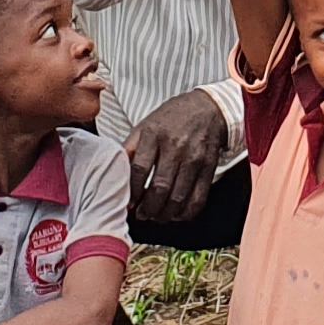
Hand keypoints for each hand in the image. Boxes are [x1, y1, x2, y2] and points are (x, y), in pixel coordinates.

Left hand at [125, 91, 230, 223]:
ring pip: (179, 196)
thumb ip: (129, 148)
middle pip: (160, 187)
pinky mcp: (209, 167)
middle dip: (148, 208)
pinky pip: (199, 197)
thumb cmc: (172, 118)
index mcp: (154, 134)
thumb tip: (114, 172)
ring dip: (165, 214)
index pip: (139, 169)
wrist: (208, 108)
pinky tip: (177, 214)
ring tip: (156, 217)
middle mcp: (175, 146)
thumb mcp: (145, 125)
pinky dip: (186, 212)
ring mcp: (194, 158)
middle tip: (142, 215)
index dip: (132, 192)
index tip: (128, 204)